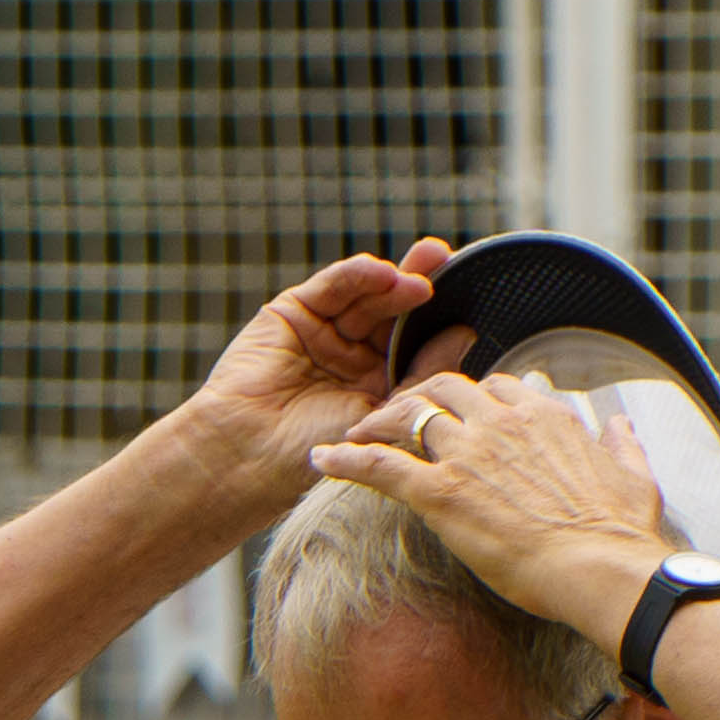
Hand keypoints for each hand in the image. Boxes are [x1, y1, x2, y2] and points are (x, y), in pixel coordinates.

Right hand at [192, 245, 458, 474]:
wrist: (250, 455)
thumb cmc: (316, 451)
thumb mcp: (384, 413)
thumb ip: (422, 374)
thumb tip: (466, 335)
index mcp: (377, 385)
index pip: (413, 342)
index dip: (437, 318)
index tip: (469, 298)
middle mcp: (352, 356)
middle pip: (392, 311)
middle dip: (418, 285)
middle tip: (447, 263)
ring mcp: (323, 332)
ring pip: (365, 296)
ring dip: (392, 280)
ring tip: (418, 277)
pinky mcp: (293, 313)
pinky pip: (331, 287)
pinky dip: (355, 276)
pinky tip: (379, 272)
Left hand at [303, 367, 678, 642]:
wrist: (602, 568)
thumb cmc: (619, 533)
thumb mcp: (633, 476)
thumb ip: (622, 444)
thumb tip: (621, 424)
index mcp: (544, 416)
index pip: (497, 387)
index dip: (473, 399)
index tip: (460, 415)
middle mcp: (500, 422)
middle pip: (444, 388)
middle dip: (416, 396)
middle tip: (396, 416)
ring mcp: (467, 454)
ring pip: (407, 415)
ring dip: (377, 422)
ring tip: (355, 434)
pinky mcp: (441, 493)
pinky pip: (380, 465)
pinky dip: (347, 459)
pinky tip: (323, 460)